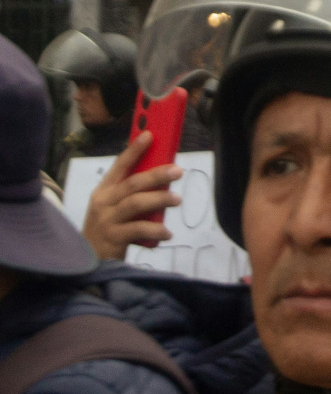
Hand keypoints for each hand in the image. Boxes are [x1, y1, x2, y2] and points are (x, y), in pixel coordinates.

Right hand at [82, 131, 182, 258]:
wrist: (89, 258)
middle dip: (156, 175)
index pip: (120, 165)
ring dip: (159, 200)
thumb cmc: (110, 228)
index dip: (134, 150)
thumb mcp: (116, 207)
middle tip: (177, 171)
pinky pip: (137, 230)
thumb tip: (164, 180)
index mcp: (105, 190)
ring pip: (135, 204)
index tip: (149, 135)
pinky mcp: (113, 237)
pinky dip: (155, 230)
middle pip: (132, 184)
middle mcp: (103, 201)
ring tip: (177, 200)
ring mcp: (107, 219)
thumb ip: (134, 194)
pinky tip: (168, 232)